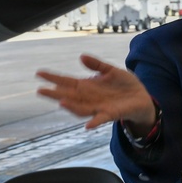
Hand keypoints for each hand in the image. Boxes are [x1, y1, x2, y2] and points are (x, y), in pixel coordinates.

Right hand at [36, 54, 155, 130]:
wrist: (143, 98)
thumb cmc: (125, 85)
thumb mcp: (112, 70)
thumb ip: (97, 65)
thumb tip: (81, 57)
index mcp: (88, 86)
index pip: (67, 82)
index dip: (54, 78)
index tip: (39, 73)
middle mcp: (89, 98)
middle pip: (69, 96)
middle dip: (55, 94)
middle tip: (40, 90)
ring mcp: (99, 107)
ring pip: (81, 108)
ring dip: (72, 107)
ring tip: (61, 102)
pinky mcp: (111, 114)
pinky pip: (101, 119)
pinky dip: (94, 122)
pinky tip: (88, 125)